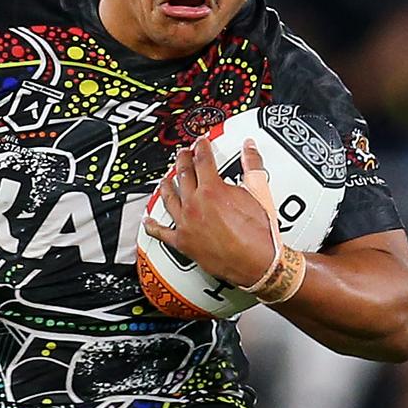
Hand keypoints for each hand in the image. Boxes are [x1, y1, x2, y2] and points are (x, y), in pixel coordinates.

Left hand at [142, 137, 275, 287]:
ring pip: (169, 199)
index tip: (200, 143)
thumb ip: (252, 166)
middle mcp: (195, 204)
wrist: (257, 263)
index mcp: (212, 190)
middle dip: (183, 161)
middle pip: (184, 175)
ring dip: (166, 186)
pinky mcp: (183, 243)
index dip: (201, 148)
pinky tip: (147, 221)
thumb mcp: (259, 192)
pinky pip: (162, 233)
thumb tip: (250, 148)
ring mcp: (186, 223)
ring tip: (165, 179)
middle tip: (183, 153)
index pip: (202, 160)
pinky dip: (152, 226)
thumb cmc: (259, 234)